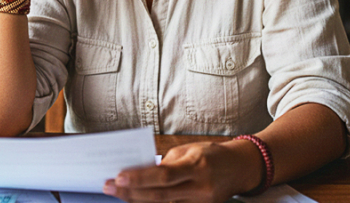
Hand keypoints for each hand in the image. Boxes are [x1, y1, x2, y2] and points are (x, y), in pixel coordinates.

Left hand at [103, 140, 263, 202]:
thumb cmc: (212, 154)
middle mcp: (200, 188)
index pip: (163, 175)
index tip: (118, 176)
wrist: (240, 168)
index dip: (139, 178)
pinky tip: (138, 200)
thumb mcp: (189, 150)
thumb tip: (140, 172)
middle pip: (159, 196)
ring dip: (138, 200)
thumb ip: (166, 163)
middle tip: (108, 186)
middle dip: (130, 192)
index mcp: (197, 166)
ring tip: (118, 193)